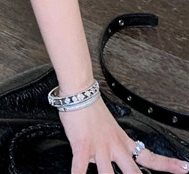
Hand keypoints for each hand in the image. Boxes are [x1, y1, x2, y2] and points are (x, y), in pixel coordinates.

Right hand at [61, 99, 188, 172]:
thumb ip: (111, 145)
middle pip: (133, 173)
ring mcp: (99, 148)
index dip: (169, 165)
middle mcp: (114, 147)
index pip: (150, 157)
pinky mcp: (82, 147)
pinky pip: (79, 168)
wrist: (78, 91)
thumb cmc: (90, 107)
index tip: (185, 168)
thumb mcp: (109, 126)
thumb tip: (106, 160)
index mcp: (122, 141)